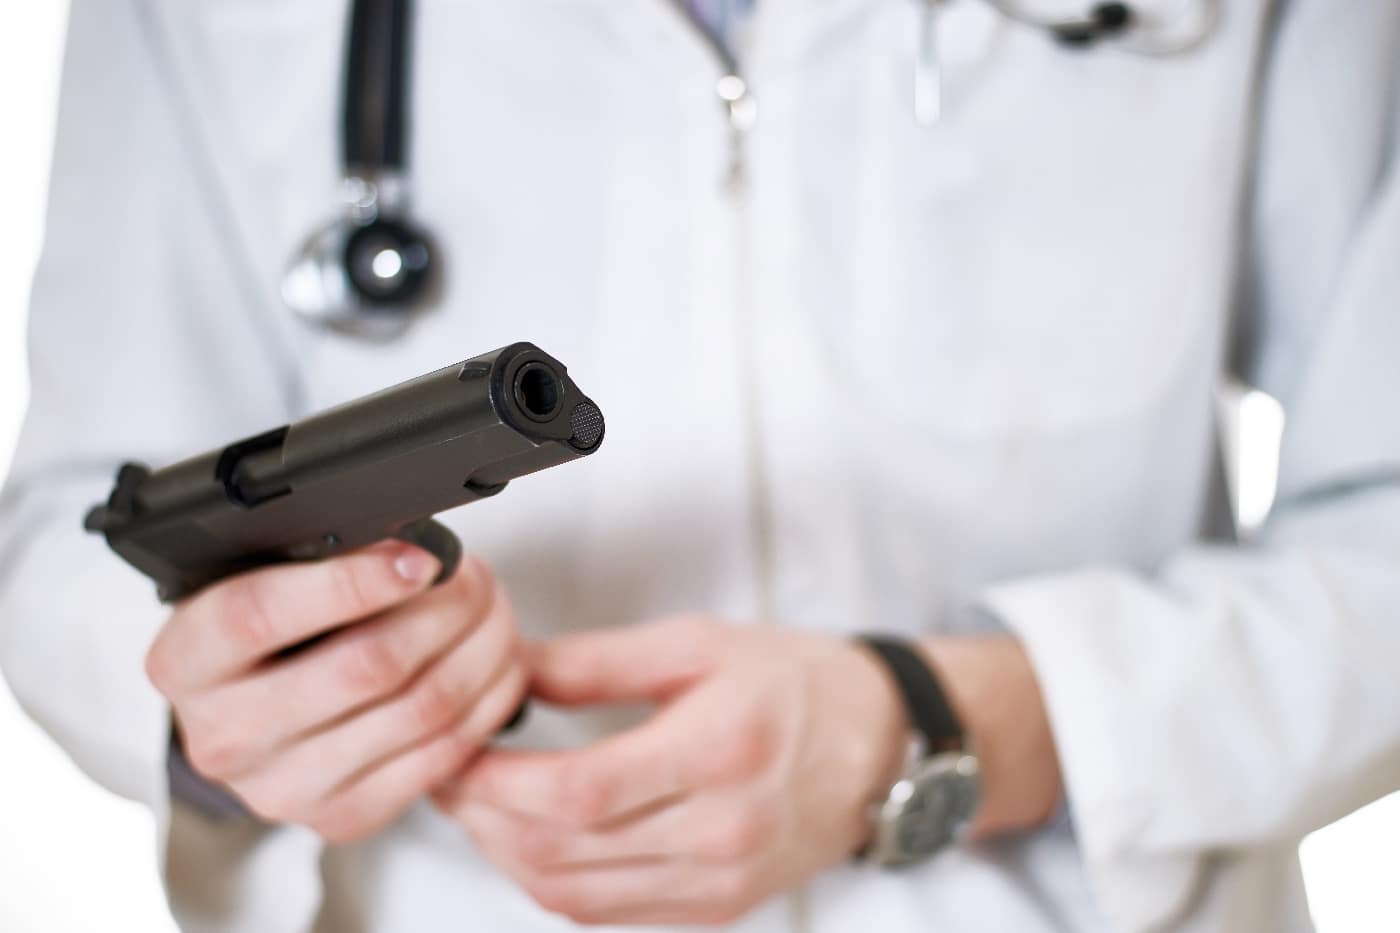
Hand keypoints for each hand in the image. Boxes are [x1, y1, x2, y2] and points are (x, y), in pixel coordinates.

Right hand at [144, 541, 525, 842]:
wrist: (249, 721)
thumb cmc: (265, 638)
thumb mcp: (259, 582)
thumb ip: (314, 561)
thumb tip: (407, 544)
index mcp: (186, 662)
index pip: (262, 613)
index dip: (352, 581)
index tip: (418, 556)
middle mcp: (224, 736)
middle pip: (365, 666)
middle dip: (444, 609)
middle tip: (475, 577)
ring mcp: (282, 789)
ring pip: (418, 710)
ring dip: (479, 651)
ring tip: (494, 614)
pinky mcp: (343, 817)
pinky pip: (441, 755)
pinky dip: (485, 701)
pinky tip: (495, 667)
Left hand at [432, 617, 909, 925]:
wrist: (880, 744)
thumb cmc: (796, 682)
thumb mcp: (699, 643)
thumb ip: (596, 660)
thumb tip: (511, 671)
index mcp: (716, 751)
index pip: (576, 792)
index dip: (495, 782)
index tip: (458, 752)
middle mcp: (720, 831)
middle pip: (561, 852)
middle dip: (483, 817)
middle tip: (452, 771)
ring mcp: (719, 882)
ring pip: (572, 895)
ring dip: (507, 854)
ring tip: (482, 804)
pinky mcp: (718, 908)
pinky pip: (606, 914)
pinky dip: (552, 883)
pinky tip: (534, 840)